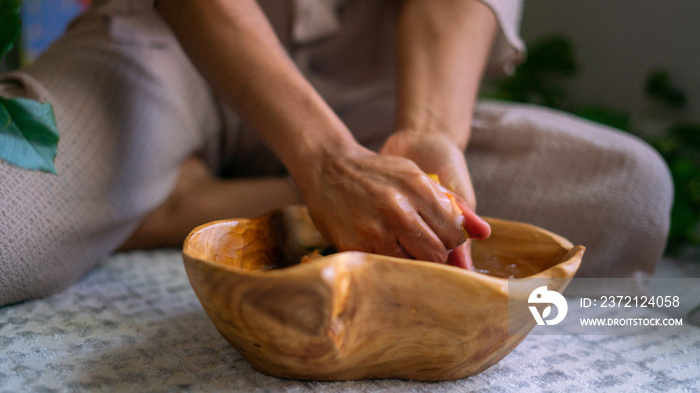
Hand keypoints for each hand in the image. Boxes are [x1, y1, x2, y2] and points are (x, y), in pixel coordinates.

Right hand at [292, 143, 482, 262]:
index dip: (450, 241)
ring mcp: (376, 230)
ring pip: (411, 264)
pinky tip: (380, 246)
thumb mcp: (414, 175)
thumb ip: (449, 202)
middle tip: (421, 246)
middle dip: (434, 254)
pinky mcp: (355, 244)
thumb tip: (482, 231)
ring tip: (399, 245)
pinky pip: (384, 266)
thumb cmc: (376, 172)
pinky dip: (386, 261)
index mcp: (418, 189)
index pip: (454, 233)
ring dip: (410, 260)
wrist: (328, 166)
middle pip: (436, 254)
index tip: (440, 238)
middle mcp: (399, 210)